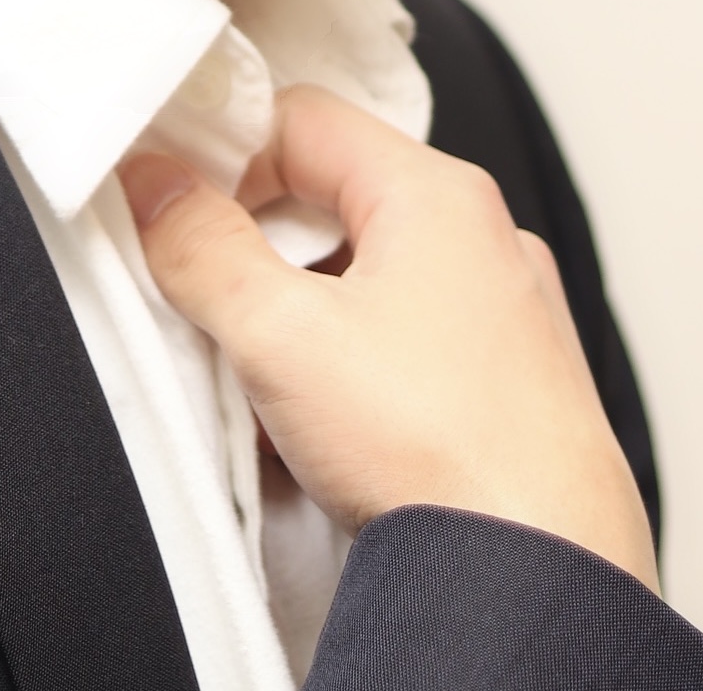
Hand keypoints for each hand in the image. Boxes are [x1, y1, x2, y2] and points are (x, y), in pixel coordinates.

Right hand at [119, 84, 657, 590]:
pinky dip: (359, 379)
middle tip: (216, 312)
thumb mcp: (282, 338)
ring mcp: (510, 315)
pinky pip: (413, 350)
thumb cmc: (445, 452)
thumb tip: (158, 189)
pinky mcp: (517, 389)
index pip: (302, 120)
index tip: (174, 210)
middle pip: (337, 201)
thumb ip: (204, 250)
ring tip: (272, 398)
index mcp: (437, 194)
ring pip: (373, 284)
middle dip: (262, 257)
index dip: (225, 155)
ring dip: (307, 327)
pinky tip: (328, 444)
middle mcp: (486, 238)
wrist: (543, 581)